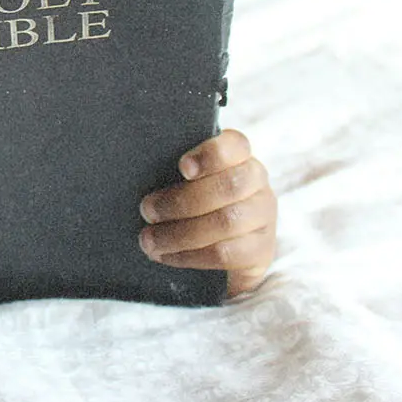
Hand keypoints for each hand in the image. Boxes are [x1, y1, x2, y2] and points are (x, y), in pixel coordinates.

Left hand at [138, 129, 275, 296]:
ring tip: (149, 240)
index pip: (235, 145)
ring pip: (227, 222)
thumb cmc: (192, 203)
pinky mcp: (261, 250)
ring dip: (180, 233)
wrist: (221, 249)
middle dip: (181, 201)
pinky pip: (227, 254)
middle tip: (147, 211)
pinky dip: (190, 256)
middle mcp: (257, 183)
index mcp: (239, 157)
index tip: (182, 167)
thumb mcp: (186, 181)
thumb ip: (176, 174)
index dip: (211, 154)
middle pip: (230, 186)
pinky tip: (167, 256)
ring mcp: (263, 217)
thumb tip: (138, 173)